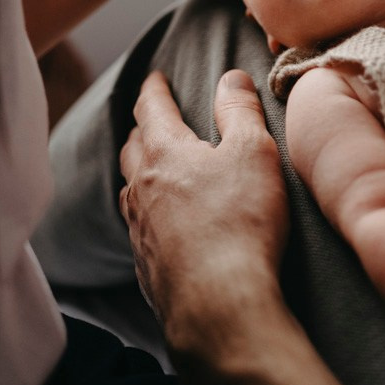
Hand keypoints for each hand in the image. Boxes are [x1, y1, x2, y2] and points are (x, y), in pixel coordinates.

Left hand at [119, 69, 289, 347]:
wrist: (220, 307)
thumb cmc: (240, 223)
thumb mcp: (253, 152)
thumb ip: (240, 111)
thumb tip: (231, 77)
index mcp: (164, 153)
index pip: (150, 108)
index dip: (154, 88)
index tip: (155, 77)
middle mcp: (141, 189)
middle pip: (133, 148)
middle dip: (144, 128)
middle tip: (154, 119)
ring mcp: (139, 231)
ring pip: (131, 190)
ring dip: (141, 173)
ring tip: (154, 169)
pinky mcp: (147, 267)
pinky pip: (140, 229)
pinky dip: (149, 215)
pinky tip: (163, 225)